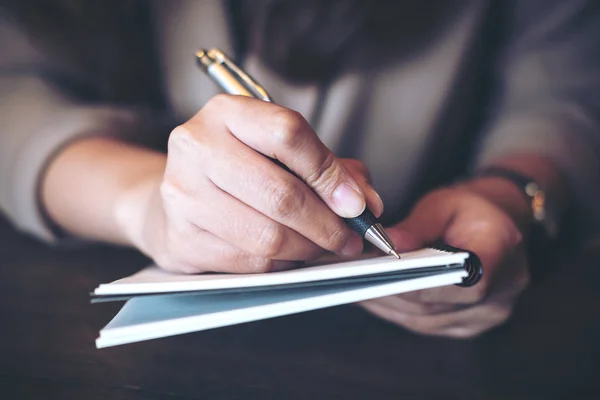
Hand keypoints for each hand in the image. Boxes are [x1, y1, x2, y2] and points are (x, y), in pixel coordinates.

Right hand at [115, 95, 382, 273]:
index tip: (357, 204)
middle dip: (327, 224)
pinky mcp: (181, 238)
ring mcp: (183, 195)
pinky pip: (249, 263)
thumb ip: (329, 167)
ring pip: (267, 236)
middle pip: (280, 193)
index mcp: (227, 113)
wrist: (177, 194)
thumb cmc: (238, 169)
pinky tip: (288, 255)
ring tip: (321, 247)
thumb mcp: (280, 150)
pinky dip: (280, 265)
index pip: (288, 134)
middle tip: (349, 238)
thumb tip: (366, 203)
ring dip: (308, 249)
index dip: (330, 174)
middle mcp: (197, 147)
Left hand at [360, 181, 530, 337]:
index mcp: (500, 252)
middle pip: (433, 305)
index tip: (376, 275)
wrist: (498, 224)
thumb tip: (387, 246)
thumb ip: (416, 227)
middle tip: (351, 280)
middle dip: (389, 292)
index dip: (413, 283)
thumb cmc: (470, 210)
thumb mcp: (443, 204)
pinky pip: (426, 324)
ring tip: (354, 287)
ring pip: (424, 320)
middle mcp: (501, 292)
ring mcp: (487, 314)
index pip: (453, 282)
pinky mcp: (469, 325)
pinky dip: (397, 310)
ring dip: (387, 304)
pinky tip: (373, 296)